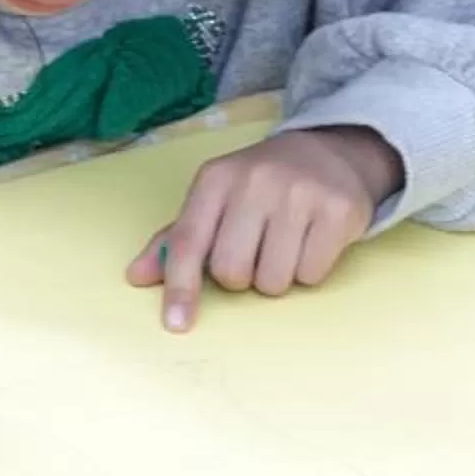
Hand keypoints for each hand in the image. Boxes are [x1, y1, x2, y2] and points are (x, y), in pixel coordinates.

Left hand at [127, 125, 400, 330]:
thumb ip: (177, 239)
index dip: (180, 286)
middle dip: (241, 277)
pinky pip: (312, 275)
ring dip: (276, 277)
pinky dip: (309, 270)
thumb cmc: (260, 185)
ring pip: (273, 281)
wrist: (329, 152)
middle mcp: (256, 180)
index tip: (176, 323)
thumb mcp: (215, 199)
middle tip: (255, 252)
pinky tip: (311, 241)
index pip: (189, 241)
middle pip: (232, 272)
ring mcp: (300, 193)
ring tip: (286, 245)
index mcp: (216, 179)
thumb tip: (137, 276)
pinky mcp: (338, 210)